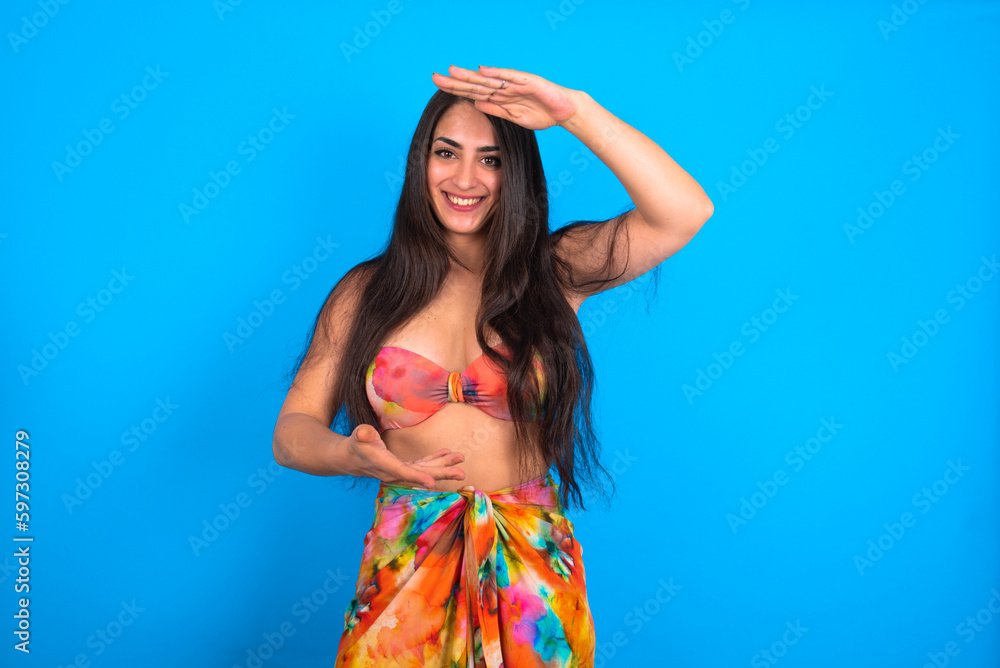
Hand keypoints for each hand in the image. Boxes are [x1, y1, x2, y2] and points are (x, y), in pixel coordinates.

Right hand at [343, 424, 465, 487]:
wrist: (351, 459)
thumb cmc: (355, 445)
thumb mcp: (357, 437)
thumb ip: (362, 434)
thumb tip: (364, 432)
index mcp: (384, 465)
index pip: (402, 472)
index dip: (418, 476)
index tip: (432, 482)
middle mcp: (396, 472)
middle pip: (421, 474)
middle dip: (441, 473)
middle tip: (461, 472)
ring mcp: (401, 471)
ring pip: (425, 470)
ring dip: (443, 465)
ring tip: (460, 458)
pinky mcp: (404, 467)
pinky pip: (422, 465)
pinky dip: (435, 459)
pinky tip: (446, 454)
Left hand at [431, 65, 583, 130]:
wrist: (564, 112)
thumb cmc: (541, 113)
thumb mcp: (513, 116)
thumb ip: (495, 109)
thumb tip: (475, 103)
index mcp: (499, 96)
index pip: (473, 92)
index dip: (456, 89)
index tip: (438, 87)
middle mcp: (504, 87)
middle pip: (475, 83)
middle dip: (455, 81)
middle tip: (434, 77)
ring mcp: (515, 83)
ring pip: (488, 79)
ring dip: (470, 75)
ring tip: (452, 71)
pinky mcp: (527, 81)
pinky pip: (509, 76)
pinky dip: (496, 73)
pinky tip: (481, 70)